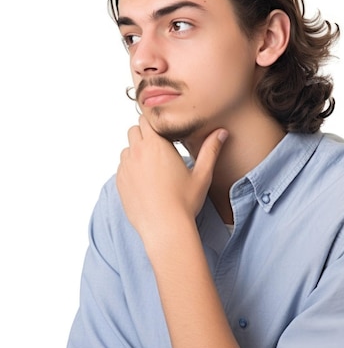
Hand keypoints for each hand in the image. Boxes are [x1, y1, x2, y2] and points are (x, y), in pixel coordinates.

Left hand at [116, 116, 227, 239]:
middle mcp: (137, 152)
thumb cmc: (184, 202)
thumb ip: (210, 150)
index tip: (165, 133)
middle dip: (145, 135)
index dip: (155, 124)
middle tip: (159, 149)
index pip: (147, 119)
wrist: (164, 228)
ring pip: (127, 149)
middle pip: (134, 130)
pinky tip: (145, 181)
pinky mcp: (119, 182)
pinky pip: (122, 167)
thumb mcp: (201, 175)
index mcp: (157, 145)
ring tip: (152, 167)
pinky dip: (131, 168)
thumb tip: (221, 133)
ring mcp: (126, 167)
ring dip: (136, 152)